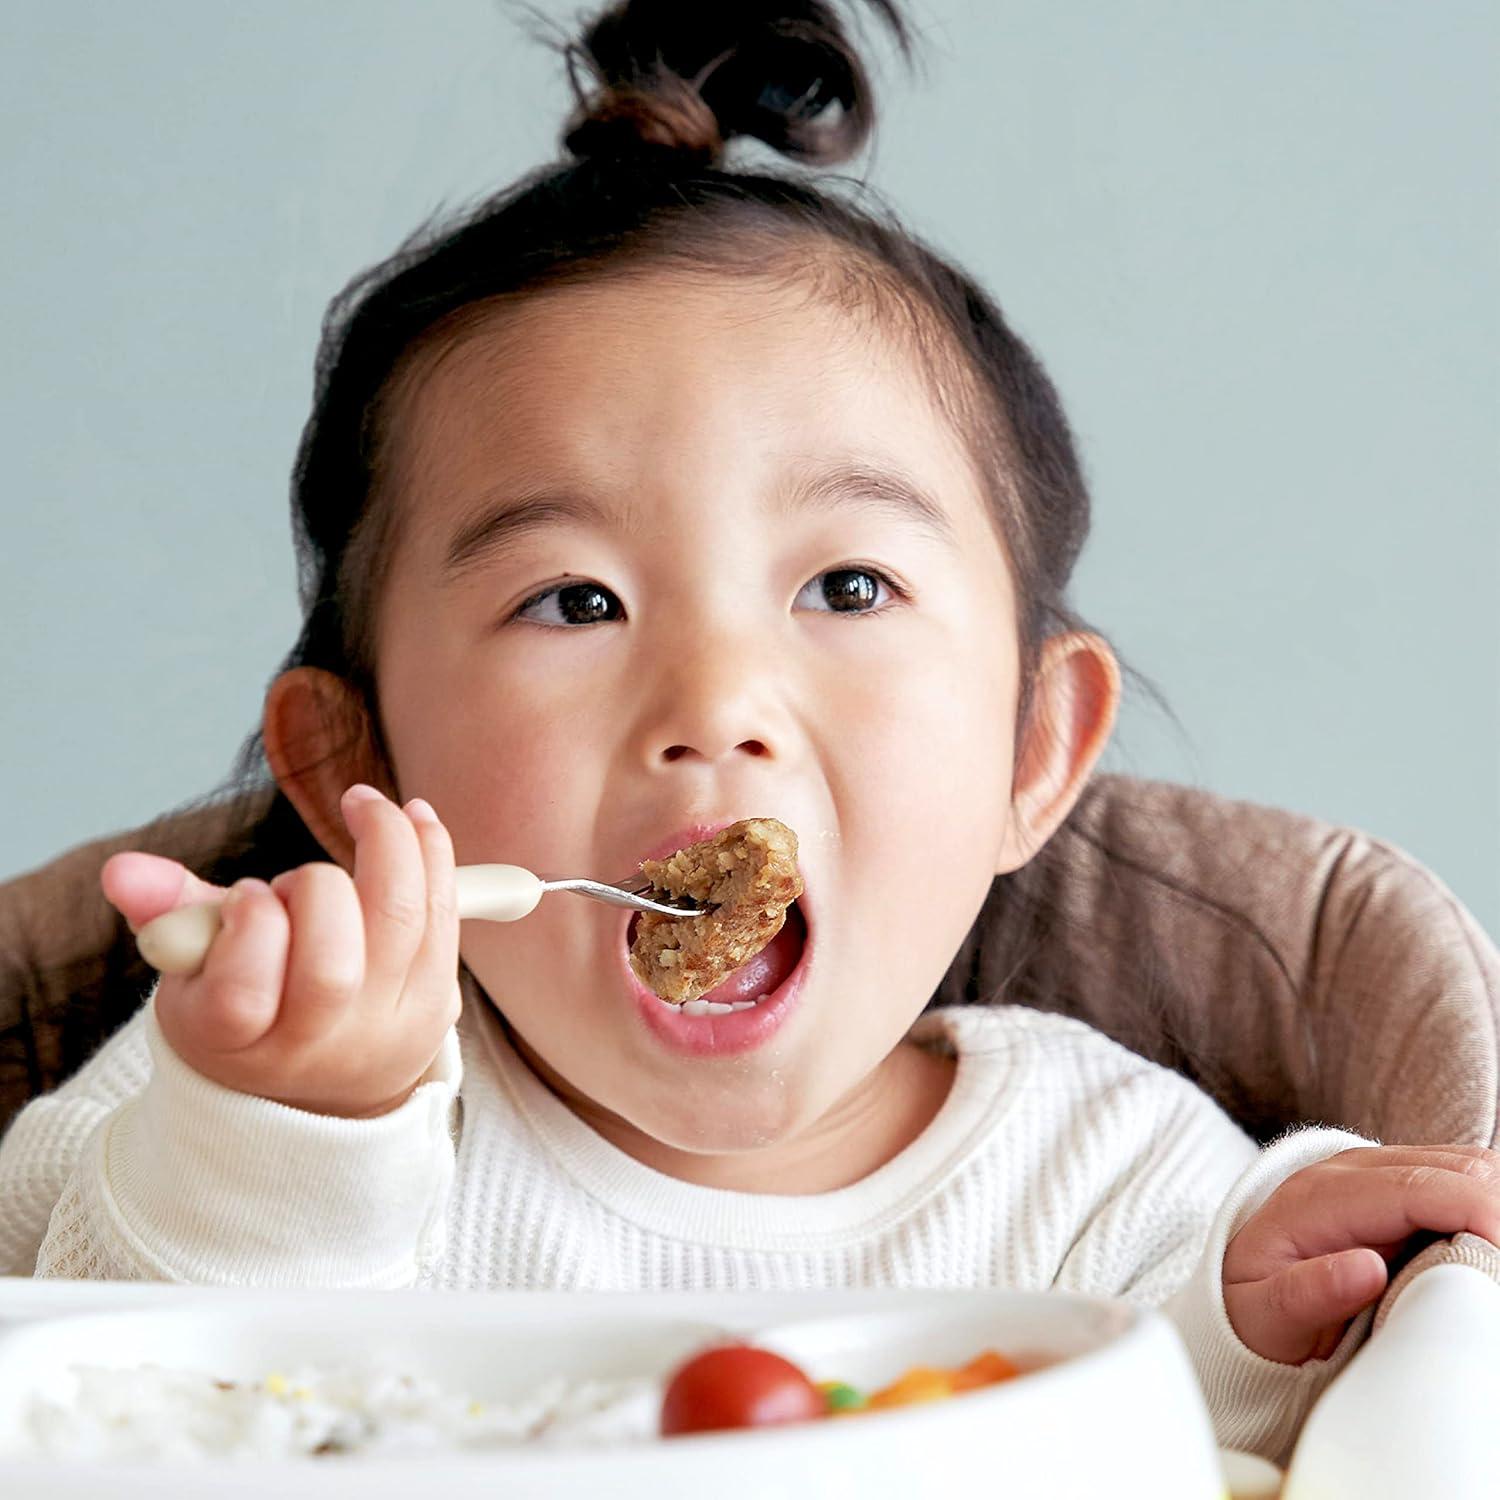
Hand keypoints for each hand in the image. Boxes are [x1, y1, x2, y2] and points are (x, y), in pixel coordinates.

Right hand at [101, 784, 459, 1117]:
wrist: (322, 1088)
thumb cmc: (250, 1009)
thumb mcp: (193, 973)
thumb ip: (167, 914)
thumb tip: (122, 870)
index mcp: (239, 1045)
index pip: (243, 992)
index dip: (250, 924)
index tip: (247, 894)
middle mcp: (319, 1048)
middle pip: (333, 965)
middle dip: (317, 889)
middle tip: (301, 877)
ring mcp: (386, 1029)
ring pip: (403, 922)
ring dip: (389, 844)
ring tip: (363, 805)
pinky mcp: (438, 1005)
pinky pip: (445, 914)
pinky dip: (432, 853)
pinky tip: (412, 818)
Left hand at [1223, 1145, 1499, 1362]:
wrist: (1236, 1286)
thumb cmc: (1254, 1306)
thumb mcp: (1265, 1314)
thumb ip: (1307, 1294)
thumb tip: (1365, 1270)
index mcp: (1321, 1197)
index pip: (1419, 1188)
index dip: (1478, 1215)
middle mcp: (1353, 1170)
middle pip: (1457, 1169)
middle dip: (1495, 1214)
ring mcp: (1379, 1171)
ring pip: (1468, 1167)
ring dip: (1493, 1209)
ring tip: (1493, 1267)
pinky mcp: (1400, 1185)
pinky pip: (1462, 1181)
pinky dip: (1485, 1210)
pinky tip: (1485, 1249)